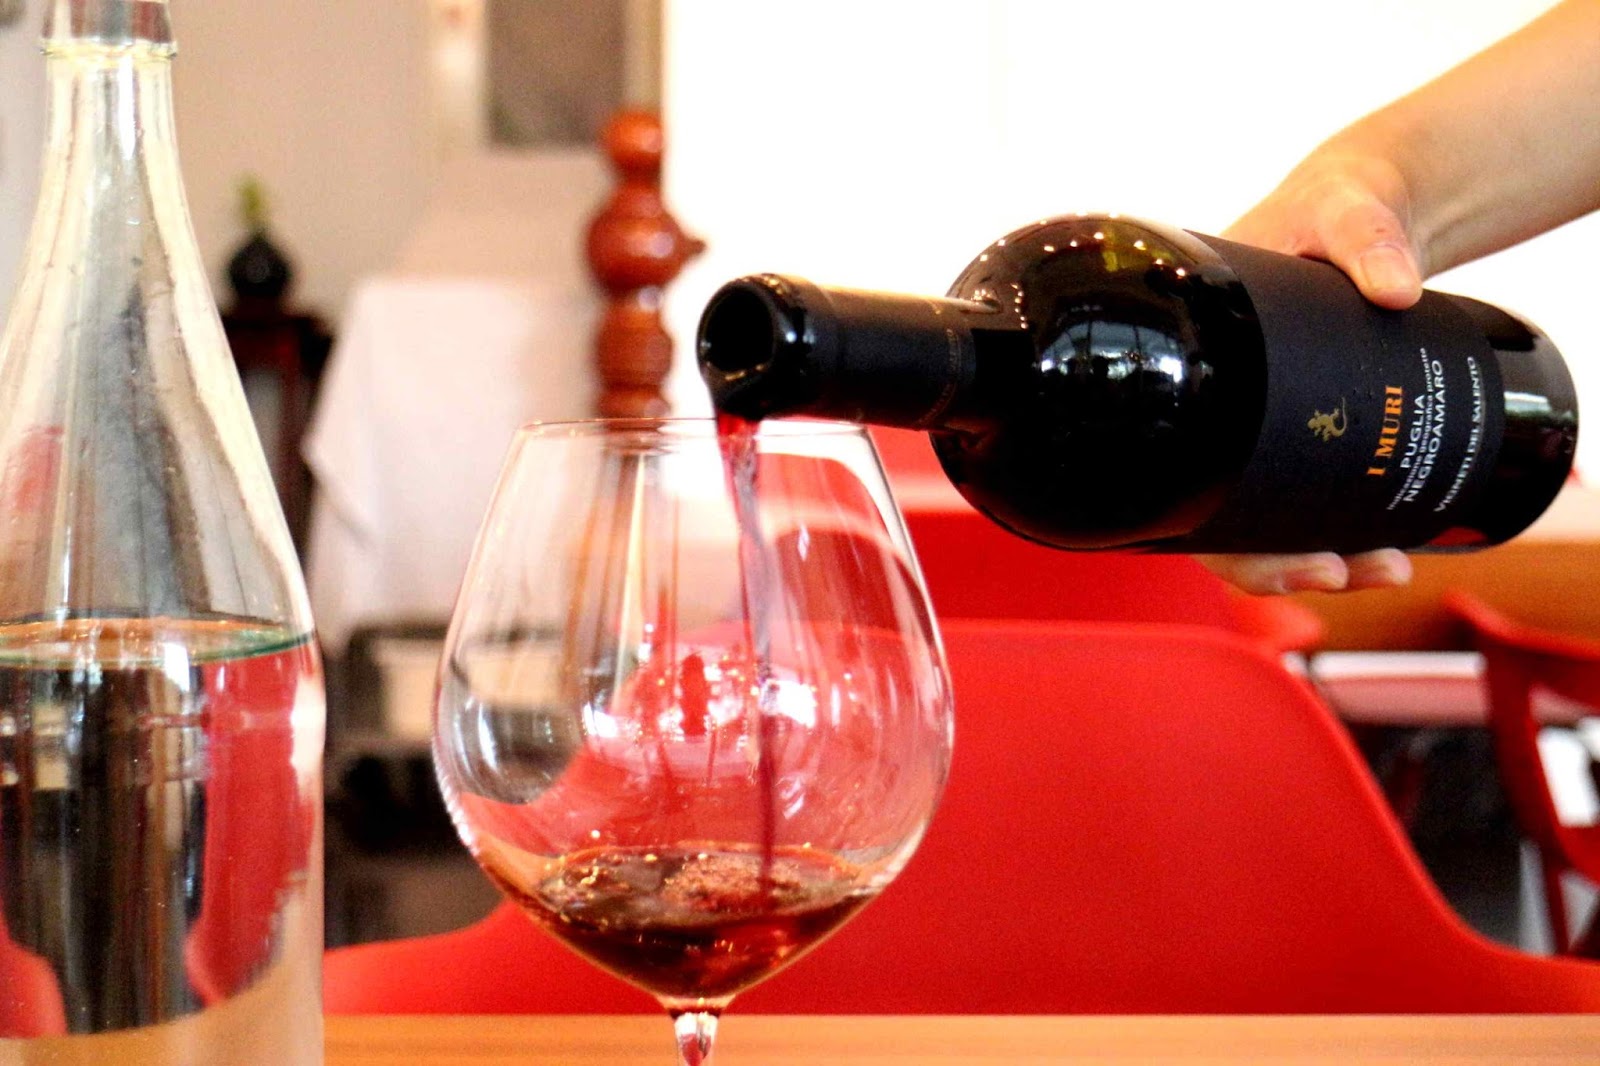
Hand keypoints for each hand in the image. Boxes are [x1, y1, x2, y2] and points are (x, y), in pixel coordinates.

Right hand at [1202, 151, 1424, 595]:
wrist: (1372, 205)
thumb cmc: (1332, 202)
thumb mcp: (1343, 208)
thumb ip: (1365, 234)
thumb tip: (1394, 288)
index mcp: (1192, 362)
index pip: (1176, 478)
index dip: (1222, 541)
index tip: (1291, 565)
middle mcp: (1219, 407)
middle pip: (1221, 521)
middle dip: (1281, 567)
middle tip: (1346, 574)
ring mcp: (1262, 420)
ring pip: (1264, 518)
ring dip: (1318, 558)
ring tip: (1384, 569)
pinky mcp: (1305, 423)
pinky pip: (1305, 493)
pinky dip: (1336, 525)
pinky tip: (1380, 543)